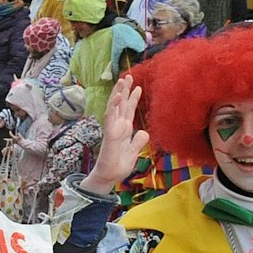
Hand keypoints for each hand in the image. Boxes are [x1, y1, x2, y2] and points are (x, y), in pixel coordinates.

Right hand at [82, 76, 148, 197]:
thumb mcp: (134, 152)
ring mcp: (112, 128)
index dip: (133, 98)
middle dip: (125, 90)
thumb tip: (144, 132)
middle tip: (129, 76)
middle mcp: (117, 126)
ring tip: (123, 80)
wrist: (109, 176)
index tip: (138, 87)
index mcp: (124, 129)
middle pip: (121, 105)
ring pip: (115, 107)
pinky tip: (118, 96)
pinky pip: (111, 117)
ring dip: (118, 93)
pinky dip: (114, 106)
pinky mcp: (109, 134)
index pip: (128, 110)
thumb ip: (138, 141)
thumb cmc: (118, 165)